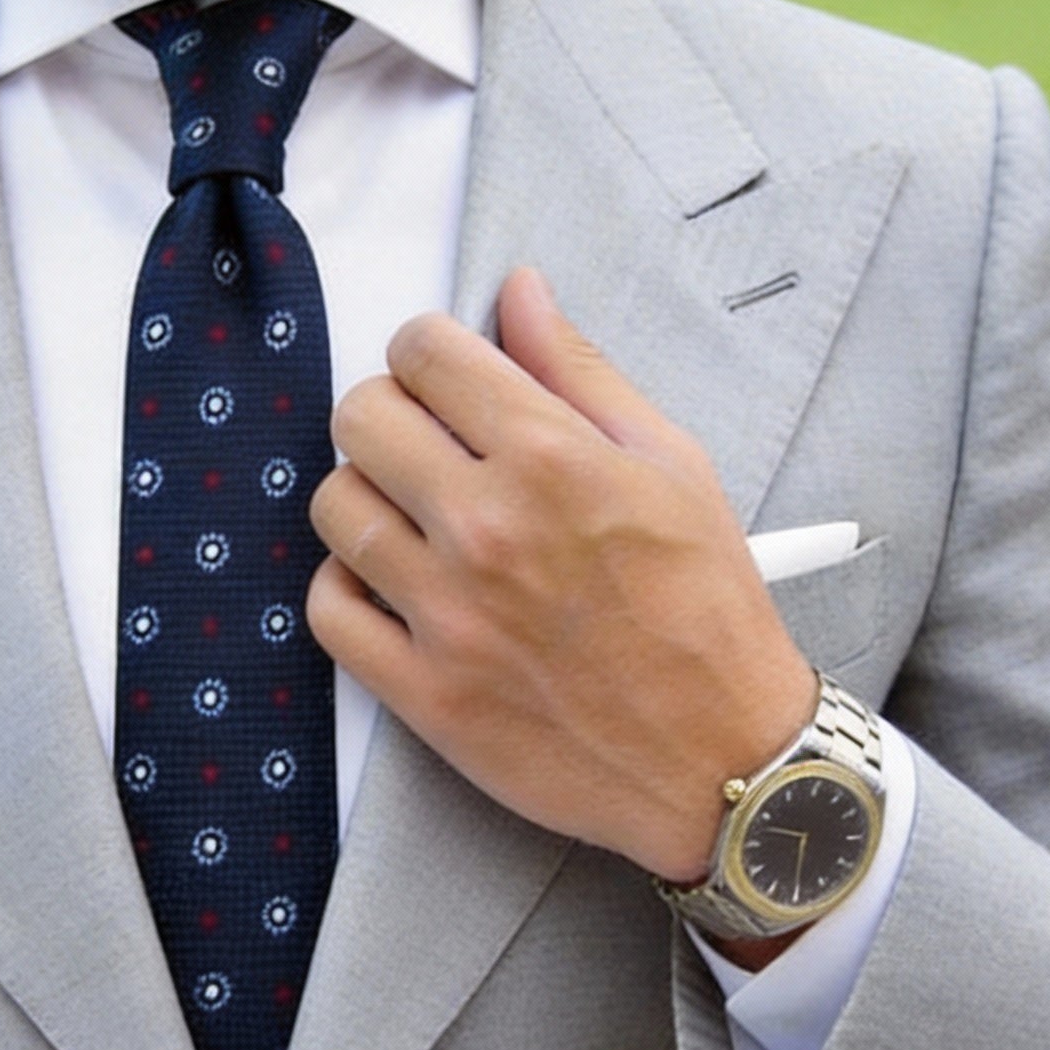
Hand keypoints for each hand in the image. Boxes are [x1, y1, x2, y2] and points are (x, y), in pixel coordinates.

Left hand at [307, 266, 816, 884]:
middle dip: (387, 413)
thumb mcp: (672, 466)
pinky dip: (346, 588)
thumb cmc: (706, 610)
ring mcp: (448, 615)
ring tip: (410, 517)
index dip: (427, 351)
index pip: (425, 353)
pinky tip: (389, 586)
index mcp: (552, 460)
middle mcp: (488, 530)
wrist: (720, 757)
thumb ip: (581, 373)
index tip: (443, 377)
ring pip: (335, 508)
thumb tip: (518, 292)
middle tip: (422, 444)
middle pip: (361, 418)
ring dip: (364, 497)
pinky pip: (330, 611)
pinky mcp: (424, 693)